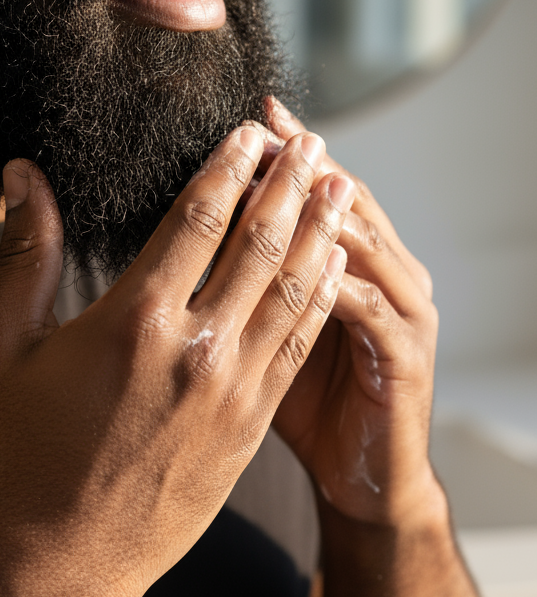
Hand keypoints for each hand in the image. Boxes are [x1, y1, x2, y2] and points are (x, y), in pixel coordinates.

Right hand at [0, 126, 353, 596]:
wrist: (58, 561)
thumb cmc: (19, 453)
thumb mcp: (4, 347)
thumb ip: (26, 254)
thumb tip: (21, 175)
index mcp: (133, 321)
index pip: (197, 219)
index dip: (228, 168)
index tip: (250, 133)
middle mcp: (195, 349)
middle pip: (259, 245)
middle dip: (290, 186)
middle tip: (311, 143)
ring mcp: (232, 393)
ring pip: (292, 292)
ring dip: (320, 233)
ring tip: (339, 188)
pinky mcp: (249, 429)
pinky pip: (297, 349)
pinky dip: (319, 301)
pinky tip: (331, 270)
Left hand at [266, 99, 442, 526]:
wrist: (358, 474)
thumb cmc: (305, 401)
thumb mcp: (271, 328)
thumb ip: (248, 280)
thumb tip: (192, 236)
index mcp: (346, 266)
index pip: (312, 196)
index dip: (281, 159)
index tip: (249, 122)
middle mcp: (380, 276)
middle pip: (342, 203)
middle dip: (302, 166)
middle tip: (267, 129)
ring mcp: (399, 313)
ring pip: (363, 245)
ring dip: (325, 210)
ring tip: (292, 174)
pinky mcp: (404, 358)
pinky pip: (372, 311)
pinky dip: (343, 283)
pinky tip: (317, 259)